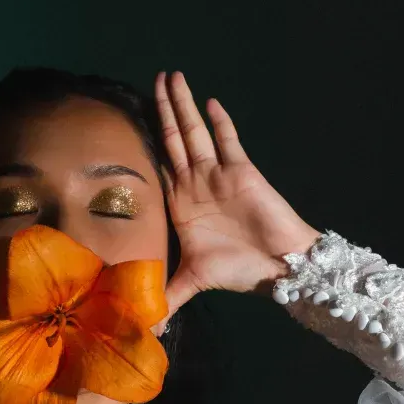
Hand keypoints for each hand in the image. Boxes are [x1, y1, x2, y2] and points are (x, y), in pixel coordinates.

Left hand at [154, 71, 320, 320]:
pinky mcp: (241, 171)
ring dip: (182, 105)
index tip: (124, 121)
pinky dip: (218, 122)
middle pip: (172, 140)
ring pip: (194, 133)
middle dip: (160, 110)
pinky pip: (227, 141)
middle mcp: (195, 185)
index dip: (142, 144)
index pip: (155, 167)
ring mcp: (217, 175)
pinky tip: (207, 100)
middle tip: (150, 80)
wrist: (279, 268)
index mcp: (179, 206)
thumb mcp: (193, 282)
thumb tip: (144, 326)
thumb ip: (168, 297)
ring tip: (170, 77)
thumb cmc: (239, 271)